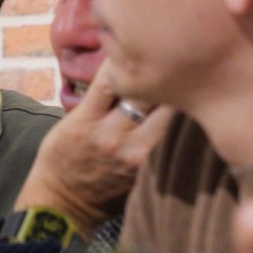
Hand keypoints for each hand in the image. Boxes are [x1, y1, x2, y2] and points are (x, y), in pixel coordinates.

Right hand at [14, 58, 173, 237]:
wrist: (62, 205)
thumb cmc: (61, 158)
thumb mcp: (70, 123)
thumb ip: (98, 100)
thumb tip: (127, 72)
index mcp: (86, 120)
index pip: (112, 79)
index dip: (127, 60)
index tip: (138, 46)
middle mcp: (112, 137)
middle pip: (147, 95)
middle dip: (161, 75)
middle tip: (177, 59)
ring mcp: (135, 157)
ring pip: (167, 117)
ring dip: (178, 98)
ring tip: (189, 82)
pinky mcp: (150, 173)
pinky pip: (171, 141)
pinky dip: (180, 125)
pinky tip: (190, 113)